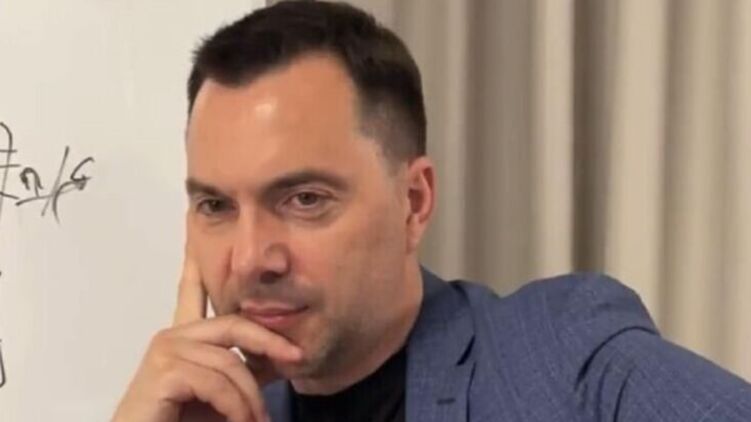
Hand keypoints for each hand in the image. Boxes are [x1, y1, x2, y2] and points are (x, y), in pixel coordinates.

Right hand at [112, 240, 301, 421]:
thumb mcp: (222, 395)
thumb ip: (243, 371)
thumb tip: (281, 357)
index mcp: (182, 340)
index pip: (193, 293)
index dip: (197, 264)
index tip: (194, 231)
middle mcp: (171, 337)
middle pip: (234, 325)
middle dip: (270, 341)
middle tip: (299, 357)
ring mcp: (166, 350)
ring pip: (231, 363)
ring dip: (250, 399)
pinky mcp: (164, 370)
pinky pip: (218, 383)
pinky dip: (235, 408)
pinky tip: (237, 421)